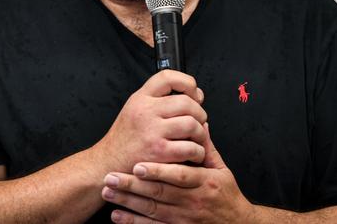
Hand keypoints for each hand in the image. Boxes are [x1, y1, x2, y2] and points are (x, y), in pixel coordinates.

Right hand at [92, 70, 207, 174]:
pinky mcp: (159, 152)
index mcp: (140, 98)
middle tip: (198, 122)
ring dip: (201, 133)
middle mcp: (146, 111)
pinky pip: (190, 148)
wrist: (108, 163)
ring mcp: (152, 131)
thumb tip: (194, 95)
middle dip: (199, 113)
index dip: (187, 83)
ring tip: (196, 138)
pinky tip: (192, 154)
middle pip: (186, 102)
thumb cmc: (124, 139)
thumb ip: (159, 100)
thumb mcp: (134, 109)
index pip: (168, 77)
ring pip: (192, 124)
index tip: (194, 94)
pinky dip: (198, 152)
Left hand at [101, 123, 254, 223]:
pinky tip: (117, 216)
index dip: (158, 171)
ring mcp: (185, 219)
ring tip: (109, 193)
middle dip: (133, 185)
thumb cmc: (228, 194)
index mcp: (204, 183)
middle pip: (160, 193)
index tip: (138, 164)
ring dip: (128, 202)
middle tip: (111, 177)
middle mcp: (193, 202)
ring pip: (152, 211)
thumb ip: (207, 148)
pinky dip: (134, 223)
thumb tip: (200, 122)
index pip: (179, 176)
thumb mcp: (222, 170)